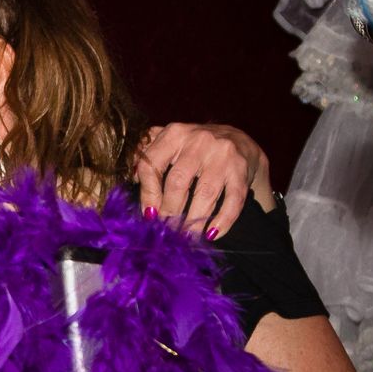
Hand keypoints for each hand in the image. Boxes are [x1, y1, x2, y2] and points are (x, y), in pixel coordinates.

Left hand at [134, 123, 272, 236]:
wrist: (239, 140)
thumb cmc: (194, 146)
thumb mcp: (169, 141)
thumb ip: (146, 153)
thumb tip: (131, 178)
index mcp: (174, 134)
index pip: (151, 165)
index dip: (147, 194)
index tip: (148, 215)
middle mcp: (199, 141)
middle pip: (177, 182)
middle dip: (169, 211)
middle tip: (166, 231)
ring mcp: (223, 155)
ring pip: (205, 194)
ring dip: (193, 221)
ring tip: (186, 238)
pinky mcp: (242, 170)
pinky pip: (233, 200)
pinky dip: (223, 220)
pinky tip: (212, 234)